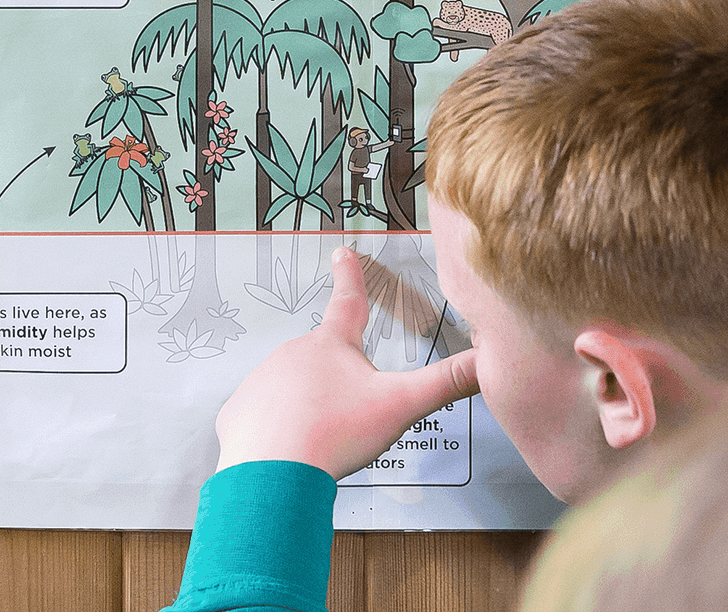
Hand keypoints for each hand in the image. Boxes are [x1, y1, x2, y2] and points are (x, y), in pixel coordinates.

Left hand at [214, 245, 478, 477]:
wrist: (271, 475)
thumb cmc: (334, 435)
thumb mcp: (400, 405)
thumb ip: (446, 382)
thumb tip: (488, 362)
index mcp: (333, 345)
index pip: (349, 301)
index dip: (350, 275)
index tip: (343, 251)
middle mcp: (293, 354)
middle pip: (323, 360)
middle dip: (334, 383)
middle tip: (345, 417)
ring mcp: (262, 381)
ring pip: (291, 390)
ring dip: (306, 409)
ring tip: (320, 441)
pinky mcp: (239, 414)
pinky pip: (261, 419)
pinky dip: (276, 433)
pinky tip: (288, 452)